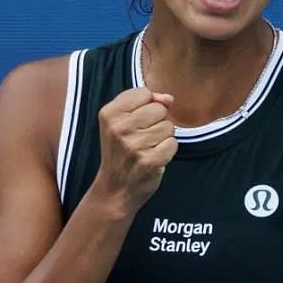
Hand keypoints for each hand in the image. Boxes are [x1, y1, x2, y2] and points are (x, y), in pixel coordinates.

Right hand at [92, 87, 176, 214]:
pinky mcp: (149, 160)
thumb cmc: (121, 150)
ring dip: (163, 138)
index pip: (145, 93)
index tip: (135, 123)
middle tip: (142, 138)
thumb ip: (144, 102)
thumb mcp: (121, 121)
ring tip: (147, 148)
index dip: (146, 107)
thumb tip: (168, 98)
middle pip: (160, 109)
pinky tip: (154, 158)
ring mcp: (134, 145)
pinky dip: (168, 151)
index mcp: (109, 113)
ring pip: (168, 126)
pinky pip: (173, 143)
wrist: (115, 188)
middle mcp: (119, 128)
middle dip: (156, 122)